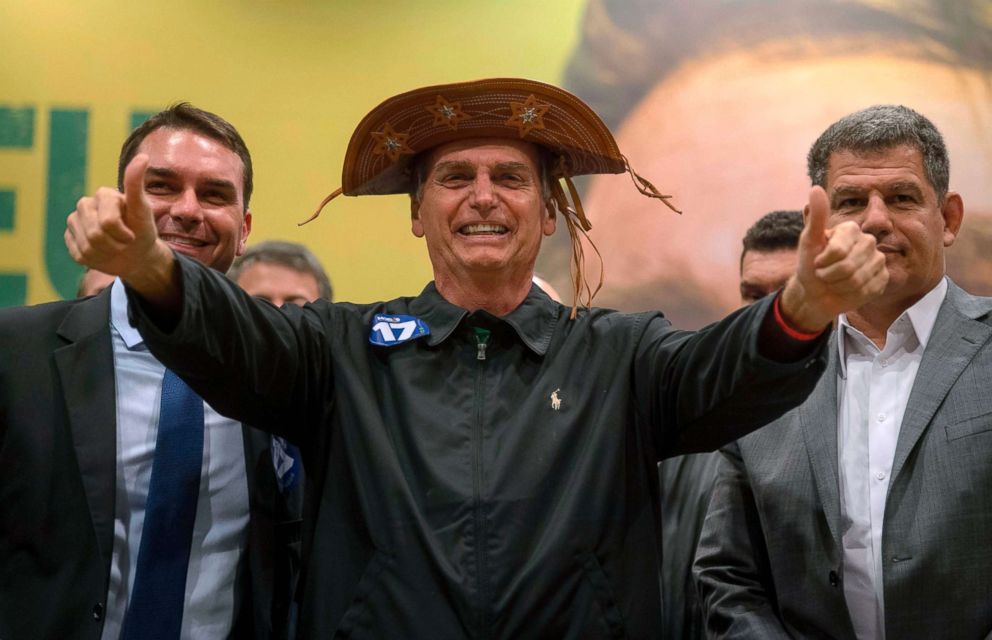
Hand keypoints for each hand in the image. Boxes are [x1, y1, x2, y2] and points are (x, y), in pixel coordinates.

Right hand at [65, 154, 174, 290]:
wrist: (136, 254)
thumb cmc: (142, 231)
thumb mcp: (143, 210)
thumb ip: (136, 185)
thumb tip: (143, 157)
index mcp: (103, 195)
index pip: (107, 221)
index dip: (123, 234)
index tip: (133, 235)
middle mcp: (86, 204)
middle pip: (95, 234)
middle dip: (114, 244)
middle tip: (124, 243)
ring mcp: (76, 221)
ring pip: (85, 245)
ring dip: (105, 252)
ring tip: (114, 248)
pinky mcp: (70, 237)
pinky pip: (77, 252)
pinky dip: (93, 258)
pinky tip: (102, 253)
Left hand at [779, 186, 887, 331]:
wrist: (816, 292)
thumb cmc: (810, 265)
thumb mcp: (808, 241)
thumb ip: (816, 216)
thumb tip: (815, 188)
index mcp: (851, 229)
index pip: (838, 251)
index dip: (823, 262)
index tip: (816, 262)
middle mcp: (868, 241)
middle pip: (849, 267)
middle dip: (830, 276)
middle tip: (824, 274)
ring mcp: (878, 260)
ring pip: (859, 280)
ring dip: (839, 286)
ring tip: (834, 282)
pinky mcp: (882, 278)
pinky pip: (869, 289)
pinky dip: (853, 294)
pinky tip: (847, 290)